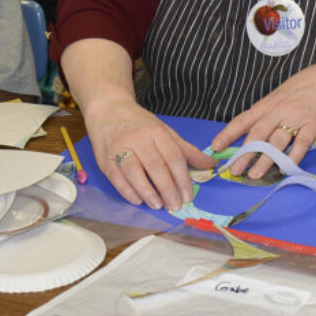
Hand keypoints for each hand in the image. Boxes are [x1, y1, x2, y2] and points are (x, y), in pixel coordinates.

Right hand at [85, 98, 214, 210]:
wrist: (108, 109)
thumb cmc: (140, 124)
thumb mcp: (164, 131)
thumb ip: (186, 150)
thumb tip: (210, 164)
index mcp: (157, 132)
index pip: (173, 157)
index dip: (182, 178)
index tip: (188, 196)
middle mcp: (138, 139)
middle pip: (155, 166)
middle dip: (167, 188)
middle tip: (176, 206)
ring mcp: (120, 148)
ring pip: (134, 171)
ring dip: (147, 191)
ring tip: (158, 205)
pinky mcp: (105, 158)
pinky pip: (116, 176)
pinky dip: (127, 190)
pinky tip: (138, 200)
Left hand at [209, 60, 315, 179]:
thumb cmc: (297, 92)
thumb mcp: (275, 100)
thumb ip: (261, 117)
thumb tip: (242, 138)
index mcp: (265, 106)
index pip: (242, 120)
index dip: (227, 134)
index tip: (215, 148)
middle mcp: (277, 112)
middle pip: (258, 134)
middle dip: (244, 153)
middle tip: (234, 170)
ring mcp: (296, 118)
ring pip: (277, 141)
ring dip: (265, 159)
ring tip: (255, 174)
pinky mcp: (314, 124)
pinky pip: (303, 142)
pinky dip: (294, 156)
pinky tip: (286, 168)